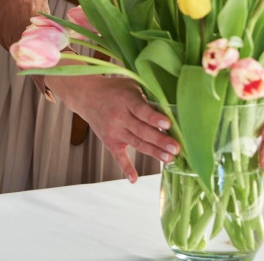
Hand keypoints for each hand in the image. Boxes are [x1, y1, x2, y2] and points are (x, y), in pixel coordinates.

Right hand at [45, 75, 178, 182]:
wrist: (87, 96)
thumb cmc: (115, 90)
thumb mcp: (131, 85)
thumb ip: (148, 95)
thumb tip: (173, 109)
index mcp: (126, 99)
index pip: (141, 110)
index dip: (154, 118)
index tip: (168, 124)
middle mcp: (119, 116)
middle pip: (141, 130)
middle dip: (160, 140)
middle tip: (176, 148)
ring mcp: (114, 130)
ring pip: (136, 143)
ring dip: (153, 152)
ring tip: (169, 158)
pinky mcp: (110, 141)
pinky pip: (118, 156)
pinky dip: (125, 168)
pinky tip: (134, 179)